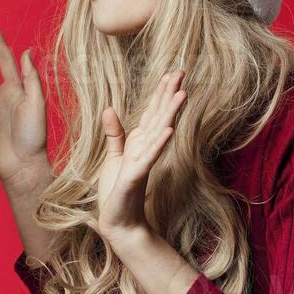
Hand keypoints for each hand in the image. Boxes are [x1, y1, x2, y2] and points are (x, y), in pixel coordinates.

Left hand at [95, 70, 186, 239]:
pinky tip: (168, 130)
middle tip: (182, 72)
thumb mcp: (113, 156)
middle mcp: (146, 149)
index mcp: (140, 142)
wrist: (118, 221)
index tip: (172, 73)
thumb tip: (110, 108)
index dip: (161, 93)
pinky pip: (149, 157)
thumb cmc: (116, 191)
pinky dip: (159, 143)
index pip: (153, 113)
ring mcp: (143, 161)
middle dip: (169, 94)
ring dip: (170, 113)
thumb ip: (114, 134)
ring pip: (159, 132)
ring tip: (182, 94)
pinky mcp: (136, 175)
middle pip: (159, 116)